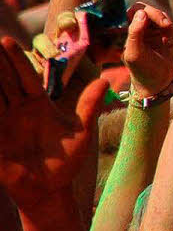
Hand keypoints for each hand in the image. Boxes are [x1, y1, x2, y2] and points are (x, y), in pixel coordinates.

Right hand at [0, 36, 106, 209]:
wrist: (51, 189)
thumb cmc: (67, 160)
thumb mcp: (81, 130)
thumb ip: (89, 105)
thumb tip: (105, 80)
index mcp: (37, 104)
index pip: (24, 76)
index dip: (16, 60)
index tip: (6, 41)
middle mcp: (17, 110)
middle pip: (4, 81)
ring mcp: (3, 124)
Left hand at [123, 3, 172, 98]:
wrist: (158, 82)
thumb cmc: (142, 69)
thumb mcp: (134, 52)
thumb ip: (135, 32)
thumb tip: (142, 12)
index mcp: (126, 32)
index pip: (132, 11)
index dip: (141, 10)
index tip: (148, 17)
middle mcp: (137, 29)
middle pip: (146, 10)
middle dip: (157, 15)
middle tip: (165, 25)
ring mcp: (150, 31)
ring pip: (158, 15)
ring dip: (164, 21)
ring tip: (168, 35)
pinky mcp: (162, 35)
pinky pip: (167, 23)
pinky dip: (169, 28)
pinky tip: (168, 40)